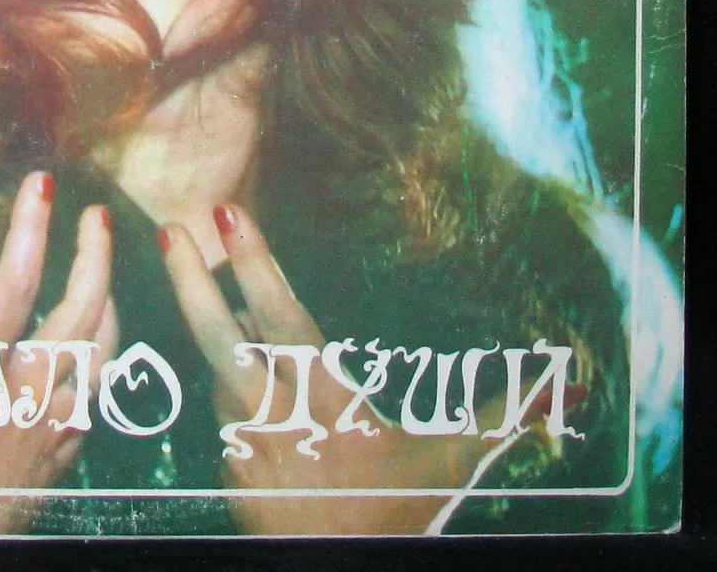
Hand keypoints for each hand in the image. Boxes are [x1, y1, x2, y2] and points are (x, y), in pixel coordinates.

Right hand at [0, 171, 117, 533]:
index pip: (14, 288)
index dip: (30, 230)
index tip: (40, 185)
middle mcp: (24, 392)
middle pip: (80, 310)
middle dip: (95, 254)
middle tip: (97, 211)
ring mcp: (53, 420)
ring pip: (102, 346)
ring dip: (109, 294)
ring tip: (104, 255)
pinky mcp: (66, 444)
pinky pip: (101, 384)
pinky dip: (106, 345)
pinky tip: (100, 329)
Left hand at [159, 204, 547, 535]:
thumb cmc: (397, 516)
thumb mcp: (450, 465)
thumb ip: (499, 417)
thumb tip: (563, 385)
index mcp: (327, 401)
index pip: (283, 320)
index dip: (255, 266)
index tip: (229, 217)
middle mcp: (276, 415)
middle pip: (220, 339)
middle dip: (190, 282)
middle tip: (167, 232)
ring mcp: (243, 440)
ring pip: (216, 367)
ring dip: (205, 318)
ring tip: (183, 262)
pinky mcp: (226, 463)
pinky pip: (221, 409)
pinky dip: (224, 378)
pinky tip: (228, 354)